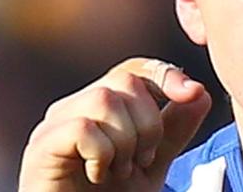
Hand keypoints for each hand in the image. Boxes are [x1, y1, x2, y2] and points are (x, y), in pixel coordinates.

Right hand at [18, 57, 210, 191]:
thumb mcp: (155, 161)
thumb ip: (175, 128)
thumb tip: (201, 93)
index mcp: (102, 104)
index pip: (136, 69)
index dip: (166, 75)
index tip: (192, 93)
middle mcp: (76, 106)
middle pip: (125, 80)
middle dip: (149, 123)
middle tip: (142, 161)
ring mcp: (54, 124)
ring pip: (104, 98)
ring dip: (126, 140)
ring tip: (120, 170)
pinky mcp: (41, 147)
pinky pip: (81, 127)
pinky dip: (102, 153)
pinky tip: (99, 175)